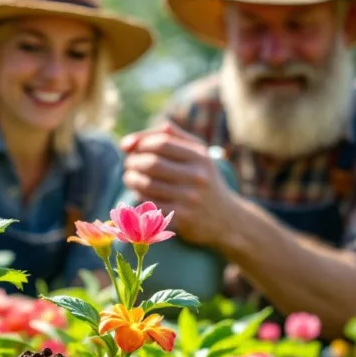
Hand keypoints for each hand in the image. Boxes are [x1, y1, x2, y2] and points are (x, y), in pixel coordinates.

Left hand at [119, 121, 240, 248]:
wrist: (227, 219)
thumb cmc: (205, 180)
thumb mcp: (198, 154)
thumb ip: (169, 136)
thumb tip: (129, 142)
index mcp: (200, 157)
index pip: (161, 143)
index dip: (140, 143)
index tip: (132, 148)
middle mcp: (197, 177)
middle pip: (151, 163)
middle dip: (132, 162)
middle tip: (128, 164)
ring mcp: (189, 199)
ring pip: (147, 184)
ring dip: (131, 179)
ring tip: (130, 177)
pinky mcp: (181, 218)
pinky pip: (149, 203)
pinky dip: (138, 196)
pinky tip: (139, 193)